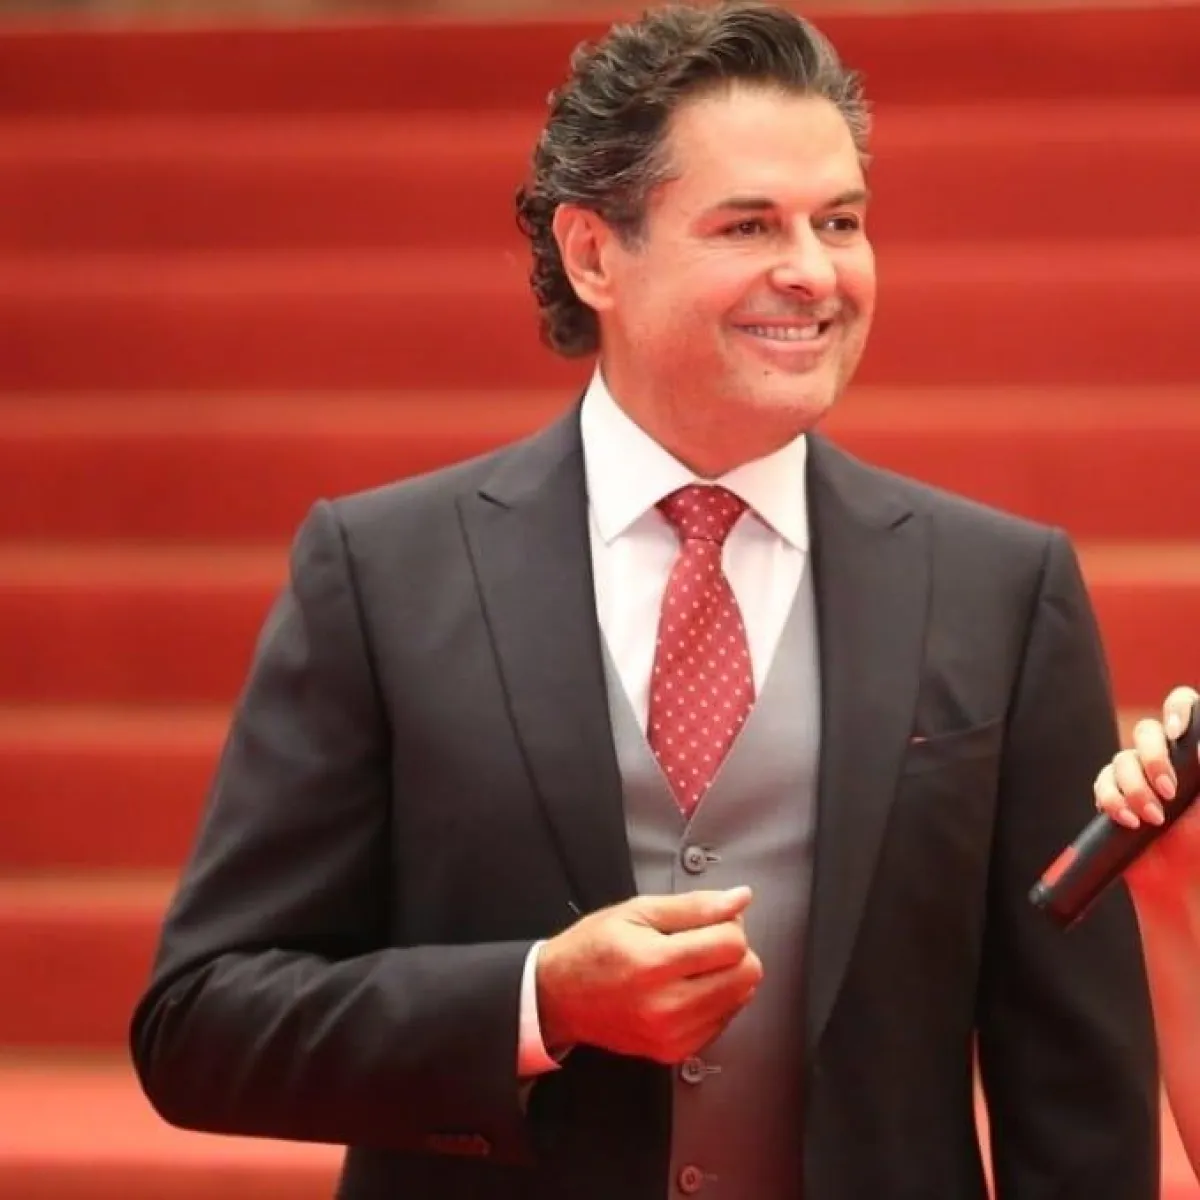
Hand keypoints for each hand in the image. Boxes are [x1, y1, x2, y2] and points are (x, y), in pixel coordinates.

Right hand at [535, 886, 762, 1064]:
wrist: (560, 997)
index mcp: (654, 963)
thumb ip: (694, 906)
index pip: (732, 945)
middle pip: (745, 975)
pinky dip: (716, 1000)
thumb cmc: (592, 949)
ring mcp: (673, 1035)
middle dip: (733, 950)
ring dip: (727, 976)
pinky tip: (688, 988)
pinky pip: (724, 1021)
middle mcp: (667, 1006)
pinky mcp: (676, 1052)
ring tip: (692, 965)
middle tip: (703, 940)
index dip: (730, 924)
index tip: (713, 919)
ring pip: (741, 998)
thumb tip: (739, 899)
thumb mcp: (637, 910)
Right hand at [1093, 686, 1199, 903]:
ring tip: (1153, 819)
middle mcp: (1166, 759)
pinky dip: (1114, 800)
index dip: (1178, 708)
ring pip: (1121, 758)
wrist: (1184, 884)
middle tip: (1168, 790)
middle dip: (1152, 758)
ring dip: (1135, 789)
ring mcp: (1138, 777)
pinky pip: (1103, 783)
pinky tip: (1130, 821)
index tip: (1178, 731)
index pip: (1183, 707)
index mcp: (1193, 754)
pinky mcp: (1115, 797)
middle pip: (1145, 730)